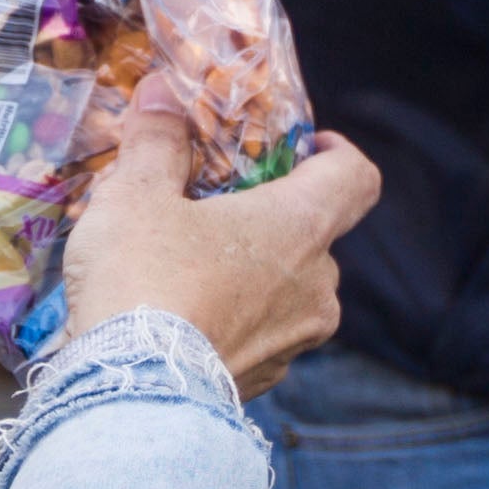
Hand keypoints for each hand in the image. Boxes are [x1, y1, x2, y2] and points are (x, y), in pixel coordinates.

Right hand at [57, 101, 381, 397]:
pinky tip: (184, 319)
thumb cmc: (144, 280)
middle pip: (315, 236)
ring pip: (289, 291)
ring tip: (188, 270)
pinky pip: (263, 336)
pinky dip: (235, 321)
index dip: (337, 155)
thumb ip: (155, 142)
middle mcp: (318, 285)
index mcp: (301, 226)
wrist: (132, 394)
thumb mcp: (136, 196)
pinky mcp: (267, 380)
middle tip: (213, 212)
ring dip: (253, 275)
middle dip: (270, 221)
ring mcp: (297, 339)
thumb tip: (161, 93)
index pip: (356, 178)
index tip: (305, 148)